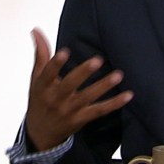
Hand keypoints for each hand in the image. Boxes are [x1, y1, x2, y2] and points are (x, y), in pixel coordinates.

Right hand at [24, 28, 133, 151]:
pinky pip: (99, 111)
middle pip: (70, 85)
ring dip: (103, 86)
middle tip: (98, 59)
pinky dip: (114, 104)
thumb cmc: (39, 100)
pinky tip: (128, 95)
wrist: (40, 134)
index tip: (65, 51)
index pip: (48, 74)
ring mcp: (70, 110)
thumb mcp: (36, 78)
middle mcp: (56, 99)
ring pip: (88, 98)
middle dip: (83, 73)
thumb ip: (41, 54)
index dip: (55, 63)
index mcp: (43, 86)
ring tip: (118, 75)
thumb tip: (36, 30)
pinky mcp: (82, 119)